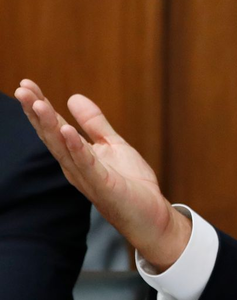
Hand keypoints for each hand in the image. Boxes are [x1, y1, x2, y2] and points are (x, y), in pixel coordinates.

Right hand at [13, 79, 190, 270]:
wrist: (151, 215)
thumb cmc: (131, 184)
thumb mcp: (113, 145)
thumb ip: (94, 124)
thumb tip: (73, 97)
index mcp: (75, 155)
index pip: (54, 126)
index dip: (40, 106)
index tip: (26, 84)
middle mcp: (74, 165)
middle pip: (51, 134)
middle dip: (36, 112)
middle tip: (21, 88)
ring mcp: (87, 176)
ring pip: (63, 147)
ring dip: (49, 124)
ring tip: (37, 102)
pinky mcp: (103, 185)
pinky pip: (87, 164)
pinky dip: (76, 147)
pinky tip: (67, 130)